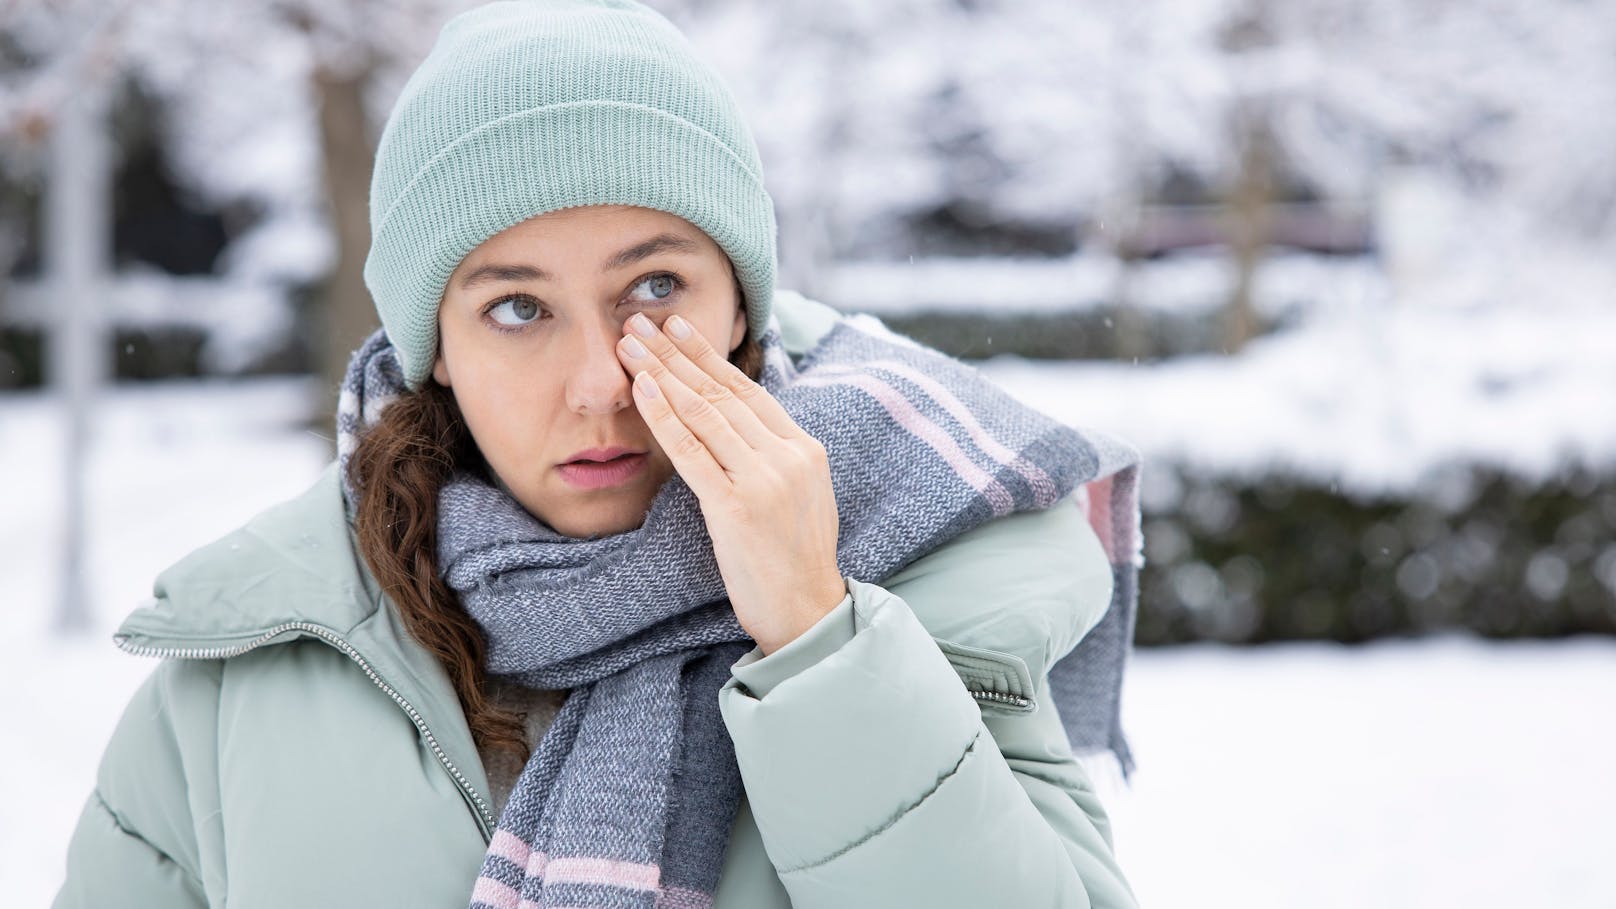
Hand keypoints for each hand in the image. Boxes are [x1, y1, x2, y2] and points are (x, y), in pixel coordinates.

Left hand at [617, 312, 845, 655]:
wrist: (807, 611)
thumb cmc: (794, 559)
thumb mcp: (800, 495)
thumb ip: (775, 457)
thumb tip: (738, 425)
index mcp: (805, 449)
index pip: (748, 390)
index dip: (707, 356)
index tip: (676, 328)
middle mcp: (787, 456)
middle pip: (721, 393)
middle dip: (675, 353)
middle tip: (639, 323)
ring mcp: (764, 480)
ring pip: (705, 413)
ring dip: (662, 373)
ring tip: (629, 346)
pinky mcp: (736, 507)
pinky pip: (692, 452)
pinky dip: (664, 416)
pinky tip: (642, 389)